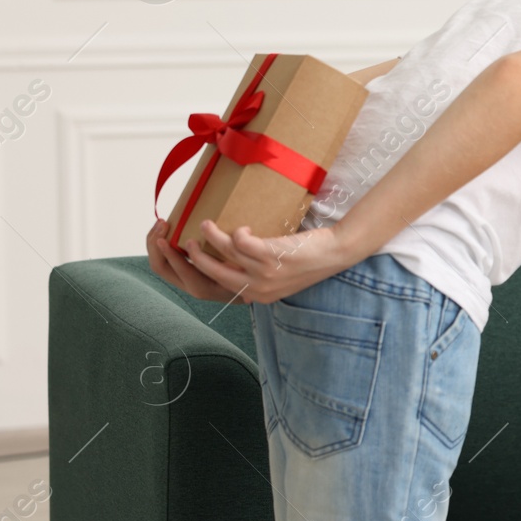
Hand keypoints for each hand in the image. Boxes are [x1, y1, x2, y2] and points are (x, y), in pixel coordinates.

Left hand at [147, 219, 238, 301]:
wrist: (245, 294)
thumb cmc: (247, 278)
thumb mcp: (245, 269)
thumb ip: (237, 257)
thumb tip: (240, 233)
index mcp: (203, 286)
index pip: (180, 269)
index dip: (171, 252)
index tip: (170, 233)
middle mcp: (189, 286)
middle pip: (160, 266)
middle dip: (155, 244)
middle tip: (162, 223)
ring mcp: (183, 280)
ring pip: (158, 263)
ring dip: (154, 242)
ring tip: (160, 223)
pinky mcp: (182, 273)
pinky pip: (163, 260)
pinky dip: (160, 244)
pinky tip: (165, 229)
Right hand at [168, 218, 360, 305]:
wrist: (335, 254)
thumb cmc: (308, 260)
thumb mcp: (279, 276)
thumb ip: (257, 274)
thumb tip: (233, 257)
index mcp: (257, 296)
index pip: (217, 288)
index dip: (196, 274)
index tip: (185, 260)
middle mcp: (257, 289)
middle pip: (212, 274)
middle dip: (192, 258)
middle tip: (184, 242)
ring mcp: (263, 273)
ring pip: (225, 254)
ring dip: (211, 237)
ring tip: (205, 224)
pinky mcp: (270, 256)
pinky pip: (242, 242)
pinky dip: (238, 232)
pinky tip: (245, 226)